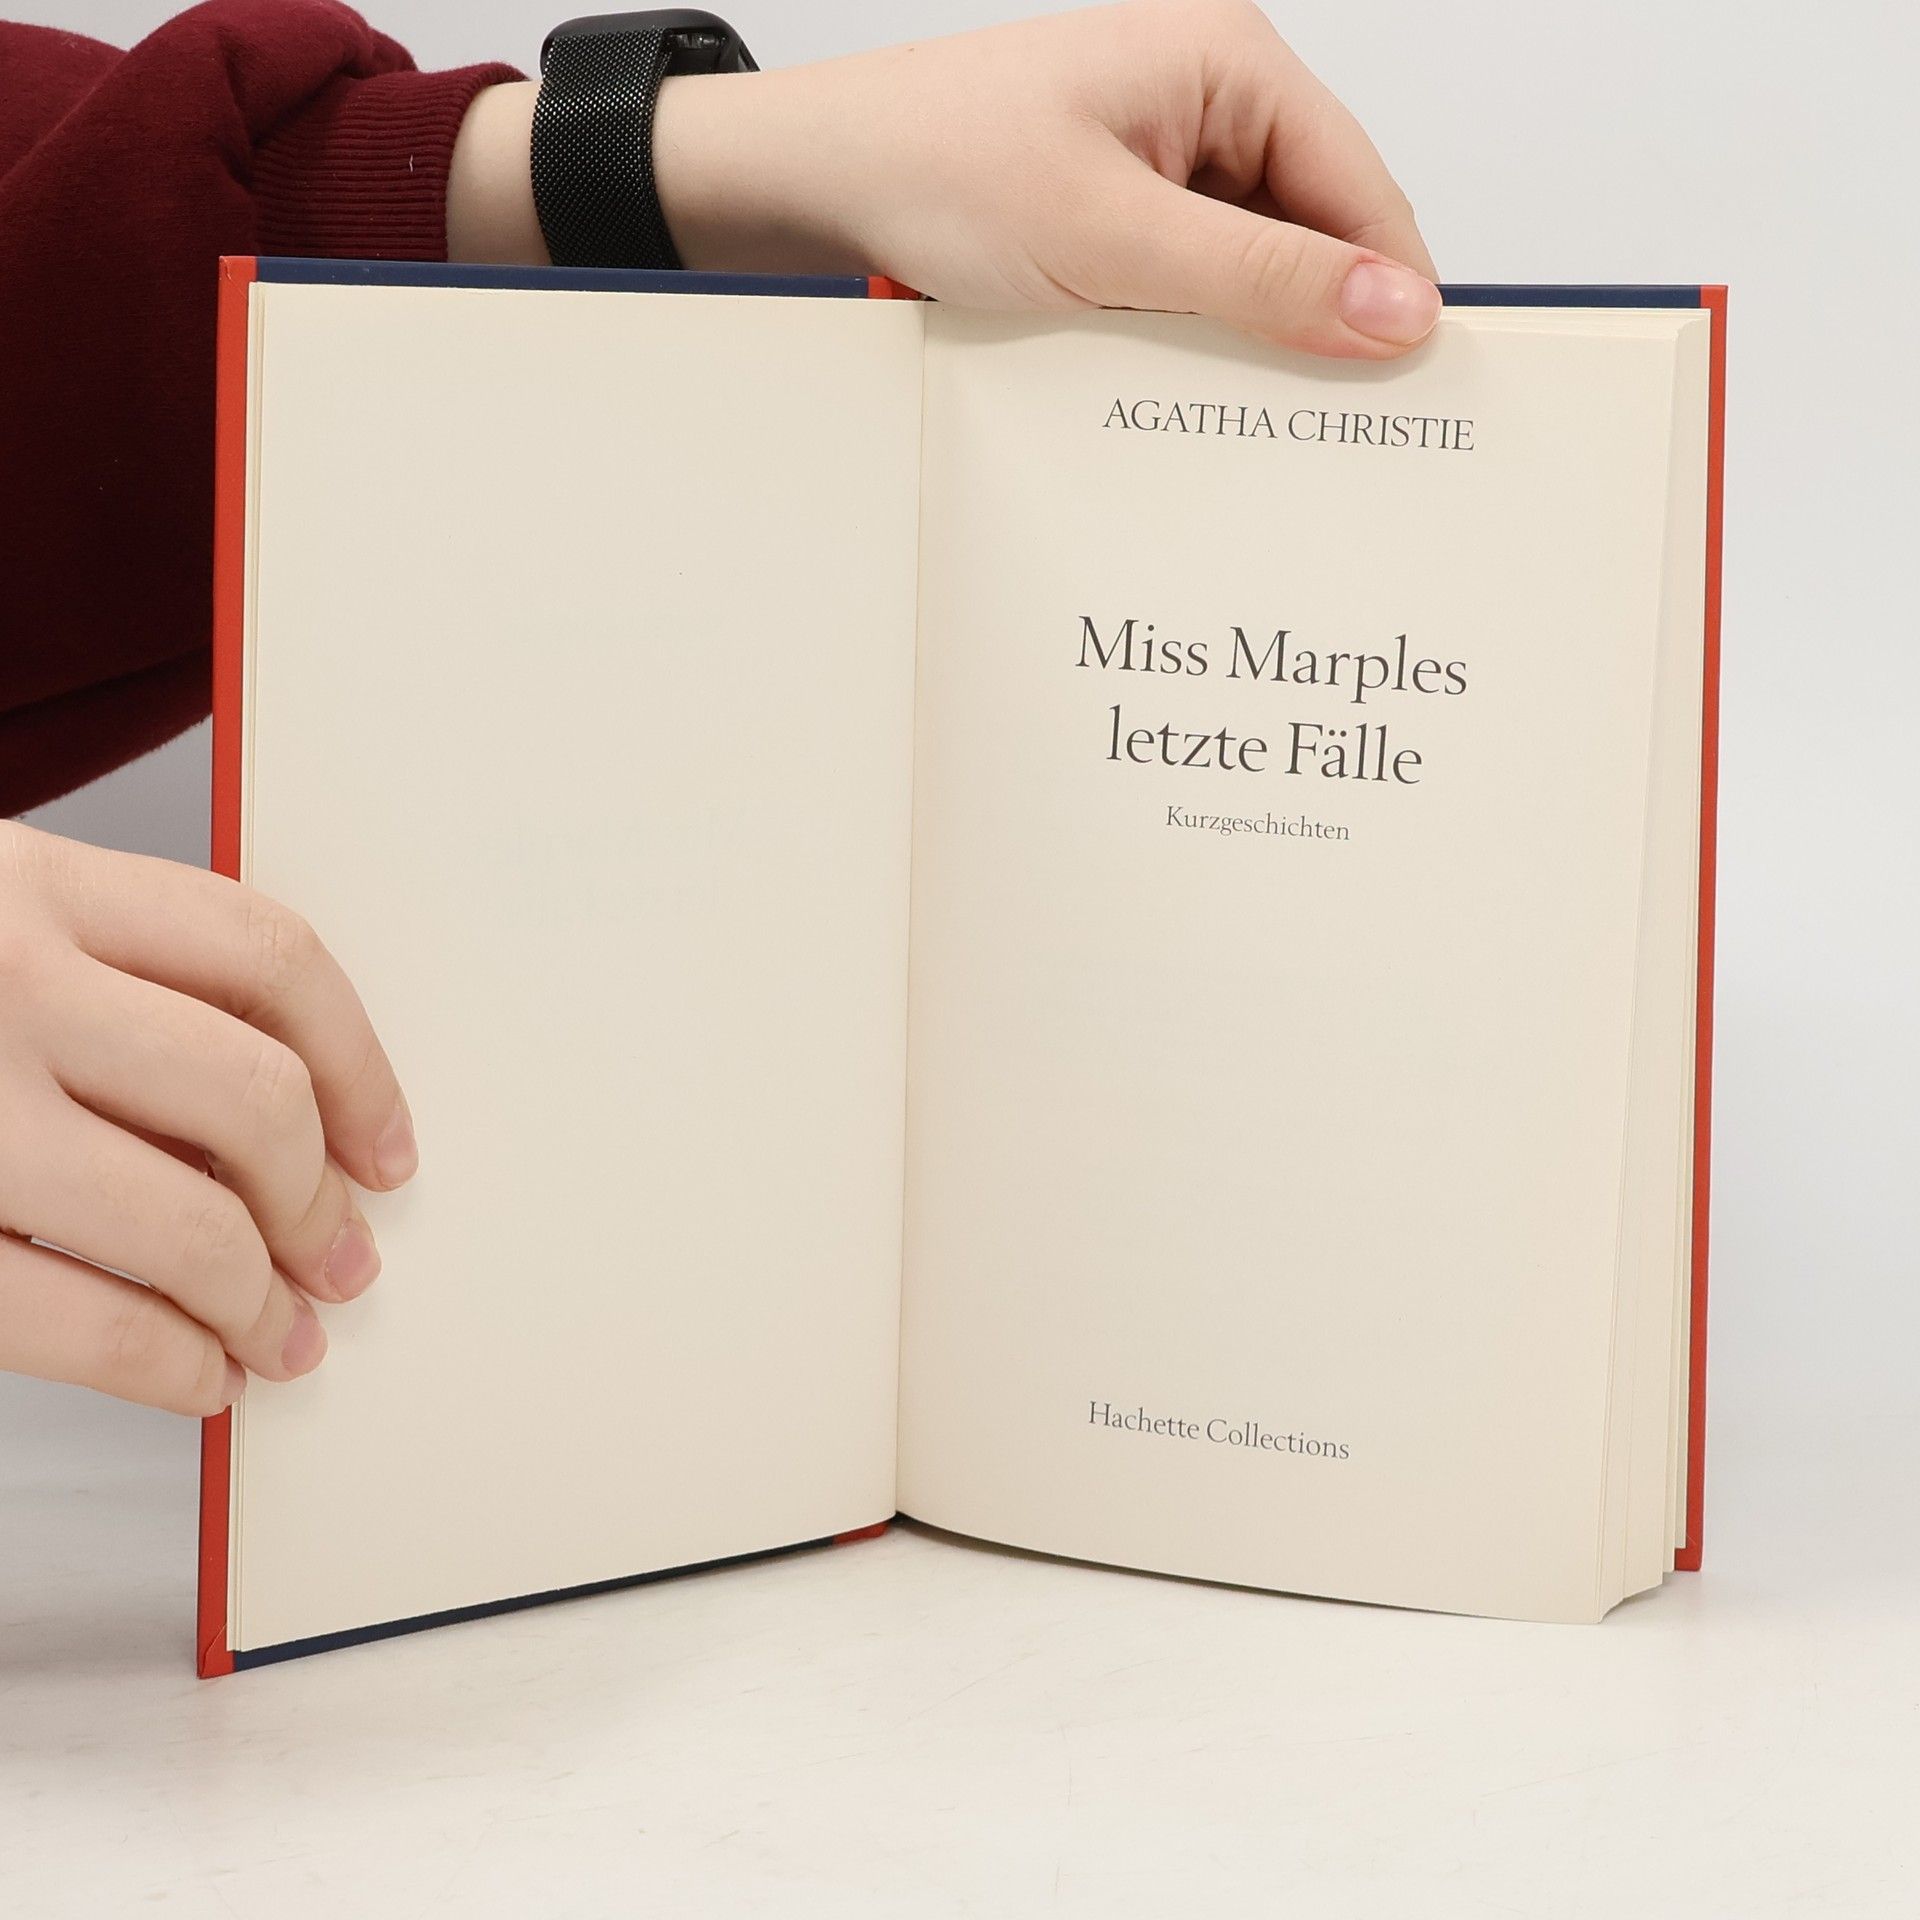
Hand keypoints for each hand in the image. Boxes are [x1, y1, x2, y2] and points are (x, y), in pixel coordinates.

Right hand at [0, 823, 414, 1415]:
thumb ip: (97, 976)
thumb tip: (282, 1126)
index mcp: (23, 880)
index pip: (269, 956)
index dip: (359, 1064)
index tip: (388, 1145)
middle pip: (249, 1099)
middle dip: (318, 1201)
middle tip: (343, 1258)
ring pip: (179, 1220)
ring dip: (257, 1300)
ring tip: (281, 1338)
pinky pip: (71, 1316)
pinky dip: (163, 1361)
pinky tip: (195, 1376)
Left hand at [450, 1, 1439, 358]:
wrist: (814, 181)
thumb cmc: (934, 170)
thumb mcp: (1114, 239)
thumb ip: (1261, 280)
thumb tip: (1400, 313)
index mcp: (1229, 60)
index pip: (1363, 189)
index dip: (1388, 293)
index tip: (1402, 395)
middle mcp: (1208, 94)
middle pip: (1314, 231)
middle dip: (1310, 323)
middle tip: (1314, 427)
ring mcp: (1162, 149)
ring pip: (1251, 265)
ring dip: (1238, 335)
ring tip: (1219, 402)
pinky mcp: (1120, 201)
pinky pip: (1189, 277)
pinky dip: (1184, 330)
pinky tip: (1162, 375)